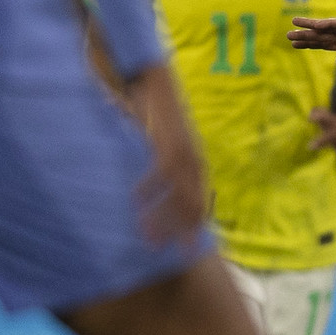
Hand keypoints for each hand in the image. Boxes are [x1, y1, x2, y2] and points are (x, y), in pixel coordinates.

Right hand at [120, 63, 207, 243]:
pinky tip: (136, 202)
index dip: (192, 227)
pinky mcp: (168, 144)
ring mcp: (183, 154)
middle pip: (192, 206)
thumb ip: (161, 166)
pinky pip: (160, 173)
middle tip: (165, 252)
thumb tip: (153, 187)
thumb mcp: (164, 144)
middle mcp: (194, 163)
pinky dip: (149, 189)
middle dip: (179, 231)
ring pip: (177, 195)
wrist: (158, 82)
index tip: (183, 248)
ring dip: (162, 218)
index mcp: (196, 166)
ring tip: (147, 236)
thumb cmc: (157, 116)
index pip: (199, 204)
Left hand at [289, 0, 335, 63]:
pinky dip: (318, 24)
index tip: (297, 47)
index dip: (311, 46)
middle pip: (321, 38)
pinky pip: (331, 22)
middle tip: (289, 39)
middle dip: (305, 39)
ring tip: (291, 31)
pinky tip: (307, 24)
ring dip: (307, 30)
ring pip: (322, 30)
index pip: (326, 45)